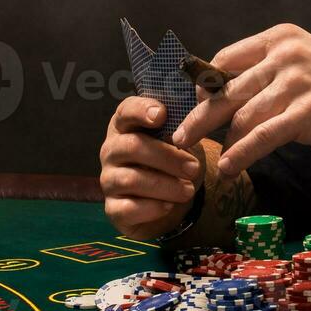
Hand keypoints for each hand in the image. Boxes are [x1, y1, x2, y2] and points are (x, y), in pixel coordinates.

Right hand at [100, 98, 203, 239]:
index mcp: (125, 126)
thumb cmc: (170, 161)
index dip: (142, 110)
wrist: (165, 200)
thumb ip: (184, 121)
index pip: (126, 111)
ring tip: (189, 190)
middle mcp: (111, 150)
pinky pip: (128, 209)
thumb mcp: (178, 139)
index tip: (162, 115)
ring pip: (131, 179)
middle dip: (167, 156)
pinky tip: (169, 206)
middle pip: (132, 146)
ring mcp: (109, 180)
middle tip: (194, 167)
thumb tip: (201, 101)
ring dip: (165, 185)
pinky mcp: (114, 209)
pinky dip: (152, 208)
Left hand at [171, 23, 310, 177]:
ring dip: (224, 142)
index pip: (225, 59)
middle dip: (200, 117)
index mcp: (278, 40)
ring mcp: (296, 83)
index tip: (197, 105)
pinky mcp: (307, 112)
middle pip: (227, 89)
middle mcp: (284, 56)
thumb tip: (222, 95)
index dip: (206, 85)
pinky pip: (263, 135)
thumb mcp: (300, 63)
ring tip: (214, 161)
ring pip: (242, 115)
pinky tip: (232, 166)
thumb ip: (265, 72)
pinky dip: (242, 153)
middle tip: (180, 136)